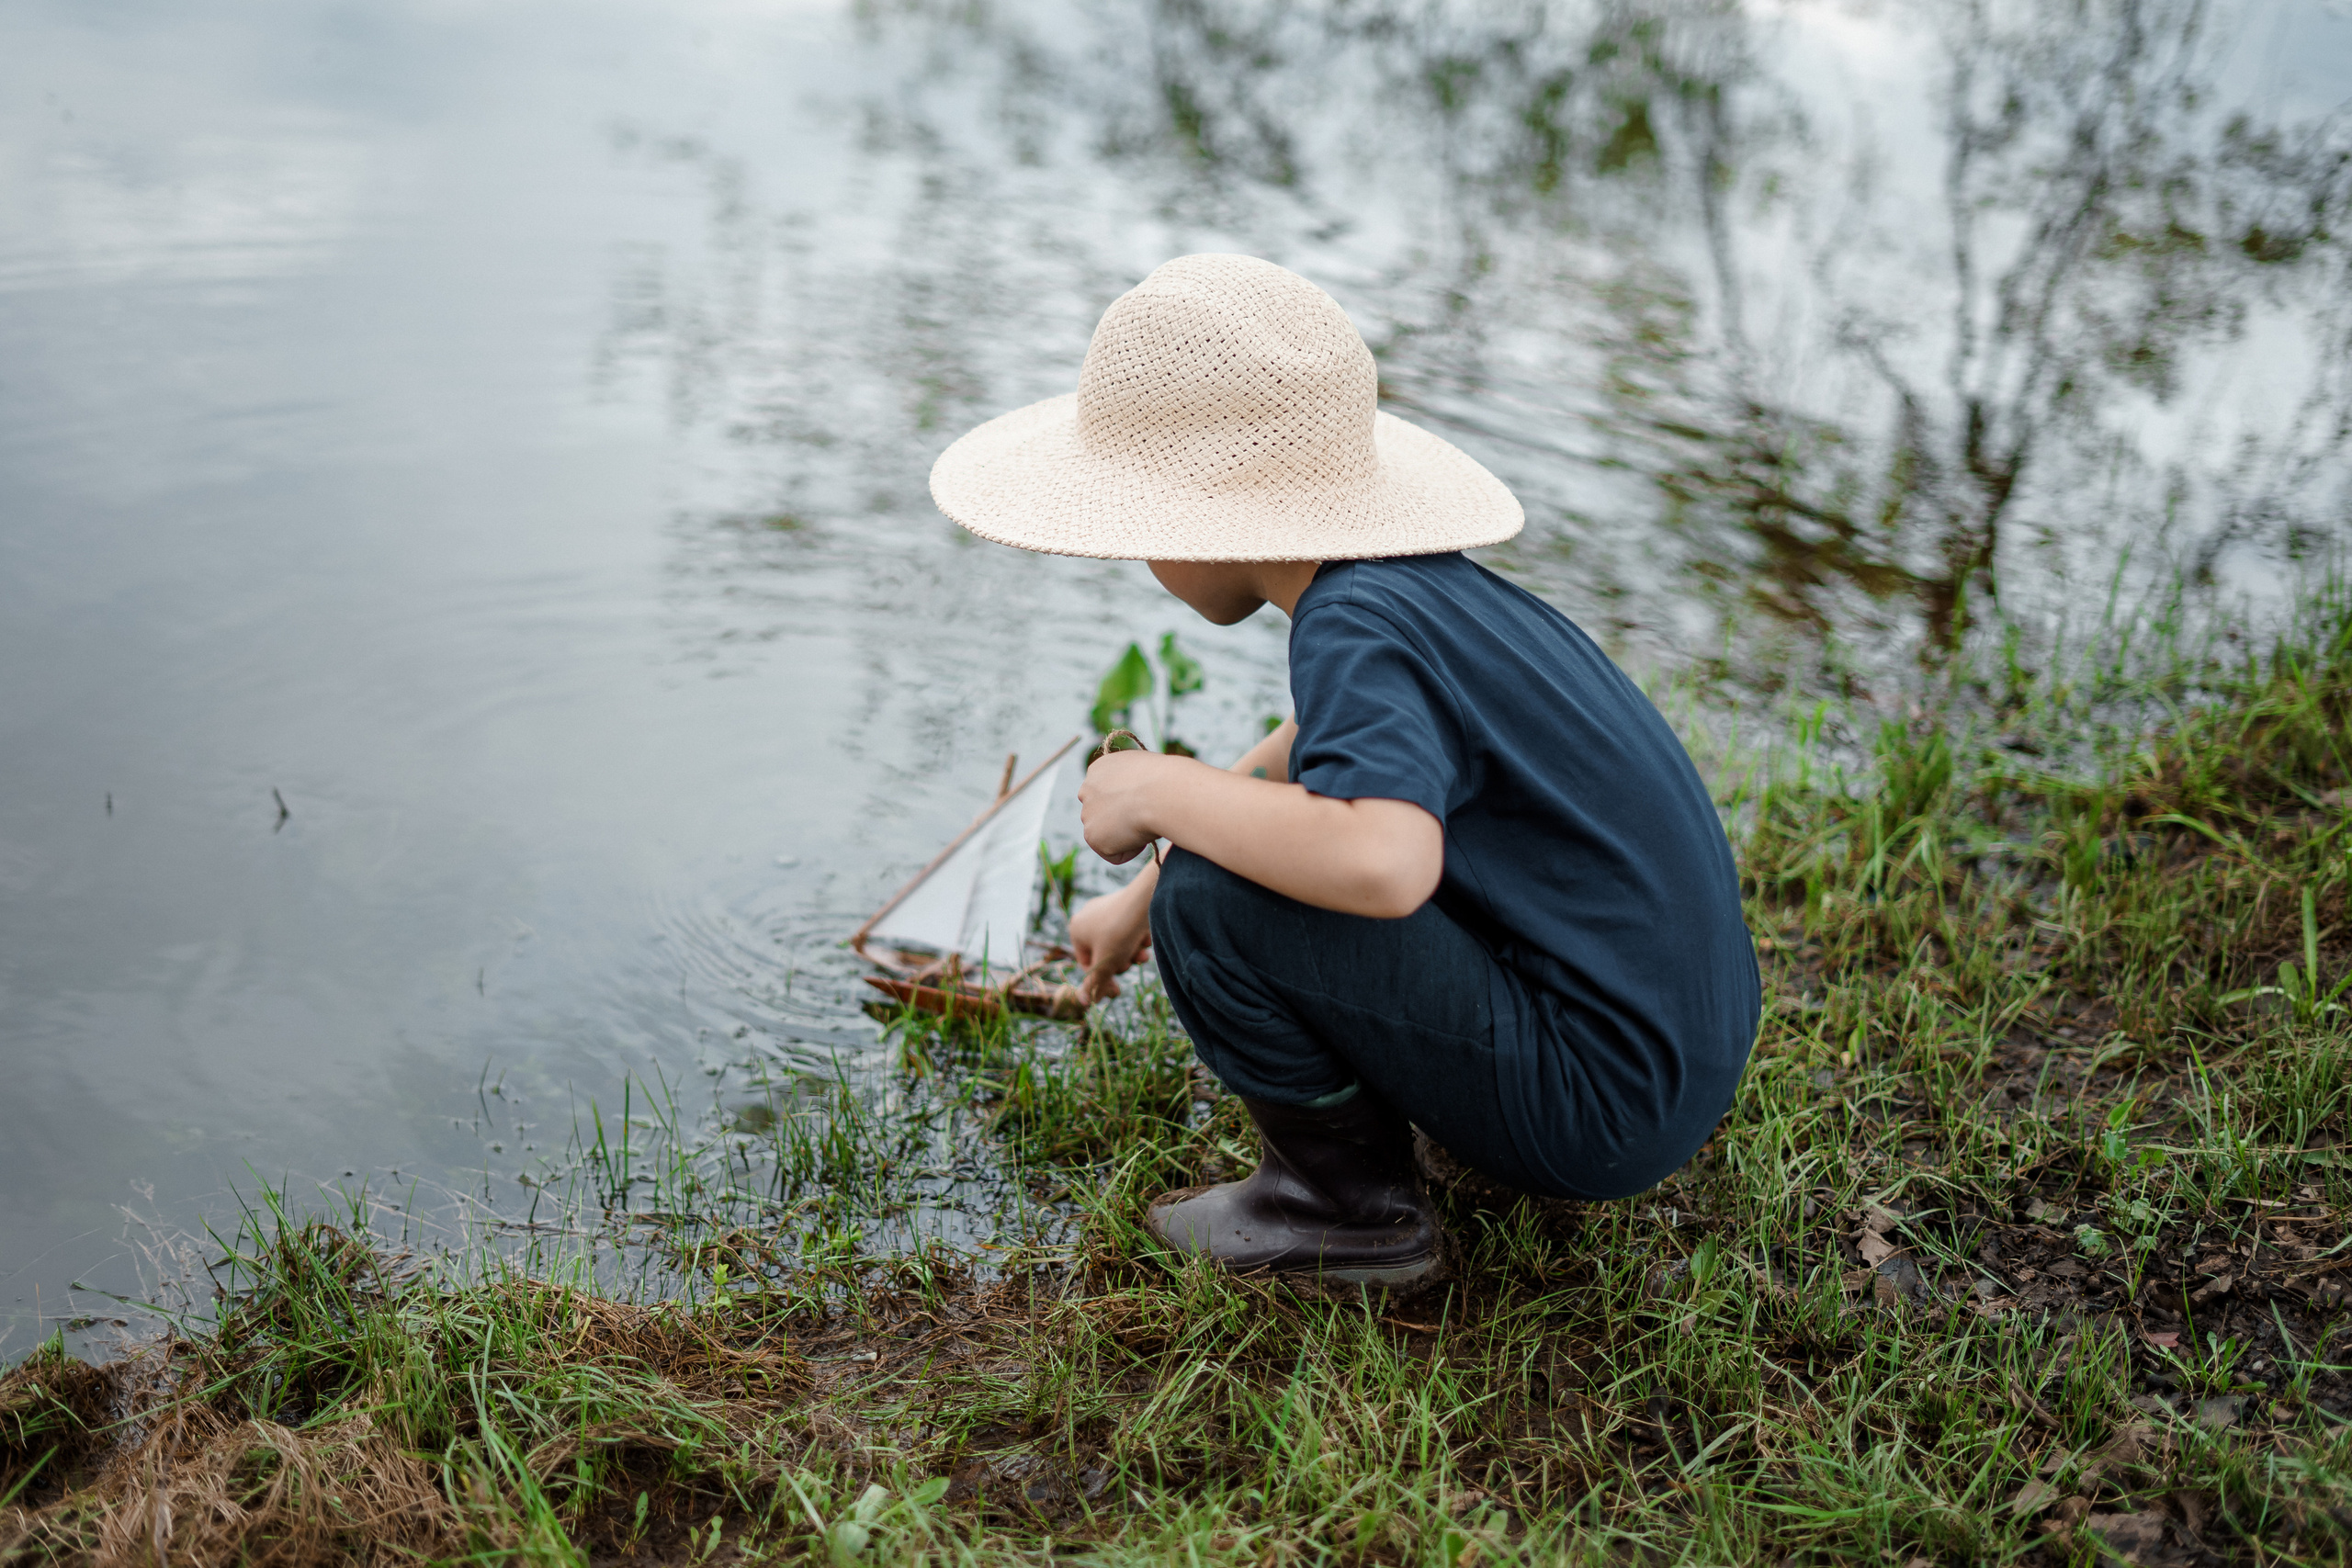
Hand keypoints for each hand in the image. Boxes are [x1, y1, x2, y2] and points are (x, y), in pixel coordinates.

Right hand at [1068, 878, 1152, 1001]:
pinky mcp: (1124, 905)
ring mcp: (1106, 909)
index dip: (1102, 981)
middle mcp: (1087, 917)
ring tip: (1143, 950)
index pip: (1087, 965)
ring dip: (1132, 952)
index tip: (1118, 992)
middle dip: (1121, 962)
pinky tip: (1146, 935)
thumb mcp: (1106, 963)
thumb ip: (1095, 984)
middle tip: (1133, 961)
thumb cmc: (1120, 932)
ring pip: (1119, 944)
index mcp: (1076, 930)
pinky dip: (1138, 937)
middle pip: (1104, 955)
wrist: (1146, 897)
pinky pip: (1128, 930)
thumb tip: (1084, 1003)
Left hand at [1077, 747, 1178, 863]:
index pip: (1108, 793)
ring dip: (1127, 835)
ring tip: (1147, 823)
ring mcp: (1087, 813)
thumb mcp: (1147, 772)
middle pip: (1103, 815)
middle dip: (1122, 820)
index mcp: (1100, 768)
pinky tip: (1143, 834)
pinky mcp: (1092, 836)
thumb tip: (1141, 799)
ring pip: (1109, 835)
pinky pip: (1114, 854)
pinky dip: (1131, 851)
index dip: (1130, 803)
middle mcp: (1087, 789)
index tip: (1146, 803)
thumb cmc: (1167, 780)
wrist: (1162, 792)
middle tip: (1146, 817)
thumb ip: (1135, 783)